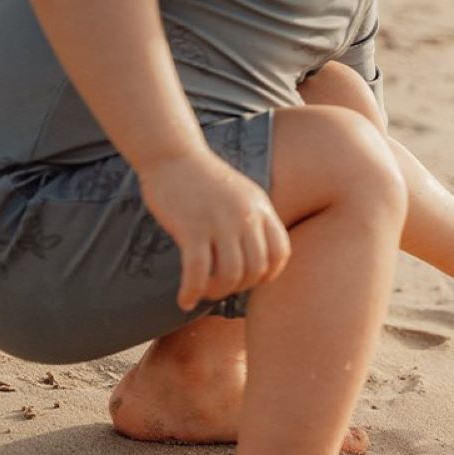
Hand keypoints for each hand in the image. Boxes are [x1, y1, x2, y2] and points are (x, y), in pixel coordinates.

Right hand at [137, 146, 289, 311]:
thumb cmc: (204, 180)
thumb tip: (259, 261)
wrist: (172, 154)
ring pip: (231, 274)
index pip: (281, 253)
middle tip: (222, 286)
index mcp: (261, 208)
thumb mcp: (243, 195)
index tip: (251, 279)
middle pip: (256, 269)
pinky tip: (185, 300)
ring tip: (205, 292)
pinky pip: (198, 272)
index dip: (269, 274)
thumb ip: (255, 222)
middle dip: (241, 286)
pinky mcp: (191, 227)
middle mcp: (245, 216)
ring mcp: (219, 222)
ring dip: (218, 292)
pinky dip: (192, 291)